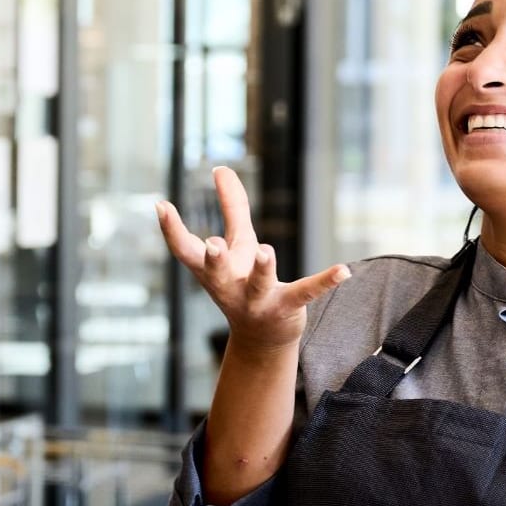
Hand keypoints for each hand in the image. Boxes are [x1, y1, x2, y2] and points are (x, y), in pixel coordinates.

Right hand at [156, 166, 349, 353]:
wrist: (263, 338)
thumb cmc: (243, 281)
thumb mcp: (237, 242)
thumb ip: (231, 206)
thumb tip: (221, 167)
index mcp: (212, 271)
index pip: (186, 251)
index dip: (171, 230)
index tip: (161, 205)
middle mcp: (229, 287)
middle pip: (217, 273)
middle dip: (214, 260)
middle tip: (211, 245)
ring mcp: (257, 300)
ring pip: (259, 284)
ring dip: (261, 269)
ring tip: (265, 250)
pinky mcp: (287, 307)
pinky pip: (306, 292)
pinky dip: (325, 282)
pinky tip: (344, 271)